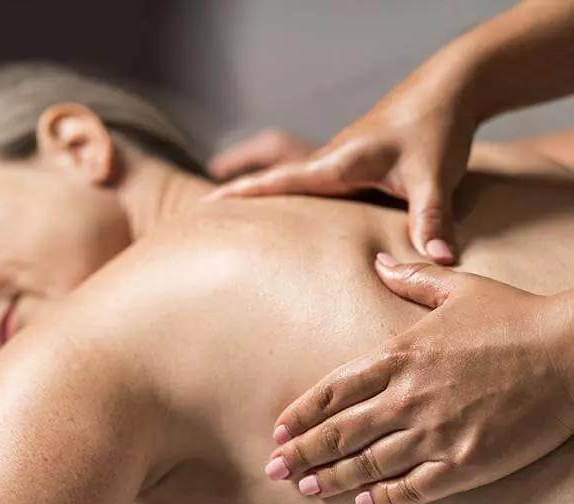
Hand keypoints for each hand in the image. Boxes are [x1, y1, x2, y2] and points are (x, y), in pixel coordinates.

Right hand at [208, 67, 477, 263]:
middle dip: (239, 199)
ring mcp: (340, 159)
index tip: (202, 207)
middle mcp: (331, 160)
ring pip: (293, 183)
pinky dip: (294, 197)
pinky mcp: (353, 163)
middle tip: (202, 223)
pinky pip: (314, 184)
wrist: (449, 89)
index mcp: (338, 163)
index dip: (240, 194)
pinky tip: (295, 215)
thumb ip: (432, 221)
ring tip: (237, 224)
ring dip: (265, 198)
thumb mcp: (434, 178)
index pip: (278, 181)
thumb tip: (440, 264)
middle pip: (274, 182)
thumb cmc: (437, 129)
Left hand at [265, 255, 573, 503]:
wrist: (571, 351)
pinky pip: (417, 486)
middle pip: (340, 431)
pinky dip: (388, 498)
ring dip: (334, 478)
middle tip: (274, 469)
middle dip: (303, 452)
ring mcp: (436, 432)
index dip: (301, 413)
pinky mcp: (468, 461)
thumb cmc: (512, 315)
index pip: (333, 390)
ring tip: (307, 489)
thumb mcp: (455, 288)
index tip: (278, 430)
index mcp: (399, 355)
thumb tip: (377, 261)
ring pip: (370, 462)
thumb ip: (409, 277)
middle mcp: (408, 396)